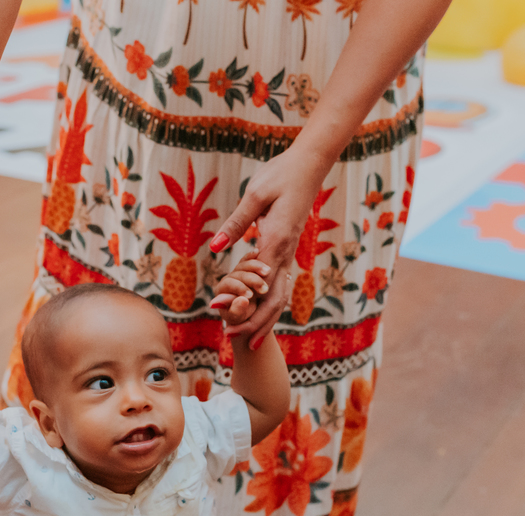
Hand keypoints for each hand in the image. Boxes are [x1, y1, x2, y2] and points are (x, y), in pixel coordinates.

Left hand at [208, 143, 335, 348]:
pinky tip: (259, 314)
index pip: (258, 282)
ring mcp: (290, 253)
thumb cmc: (280, 175)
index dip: (241, 303)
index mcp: (276, 241)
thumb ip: (236, 223)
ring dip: (265, 318)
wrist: (309, 166)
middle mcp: (286, 253)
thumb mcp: (254, 196)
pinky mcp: (288, 250)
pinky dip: (271, 304)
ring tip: (250, 339)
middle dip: (255, 322)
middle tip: (233, 337)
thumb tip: (215, 248)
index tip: (222, 316)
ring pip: (280, 295)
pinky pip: (281, 284)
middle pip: (274, 299)